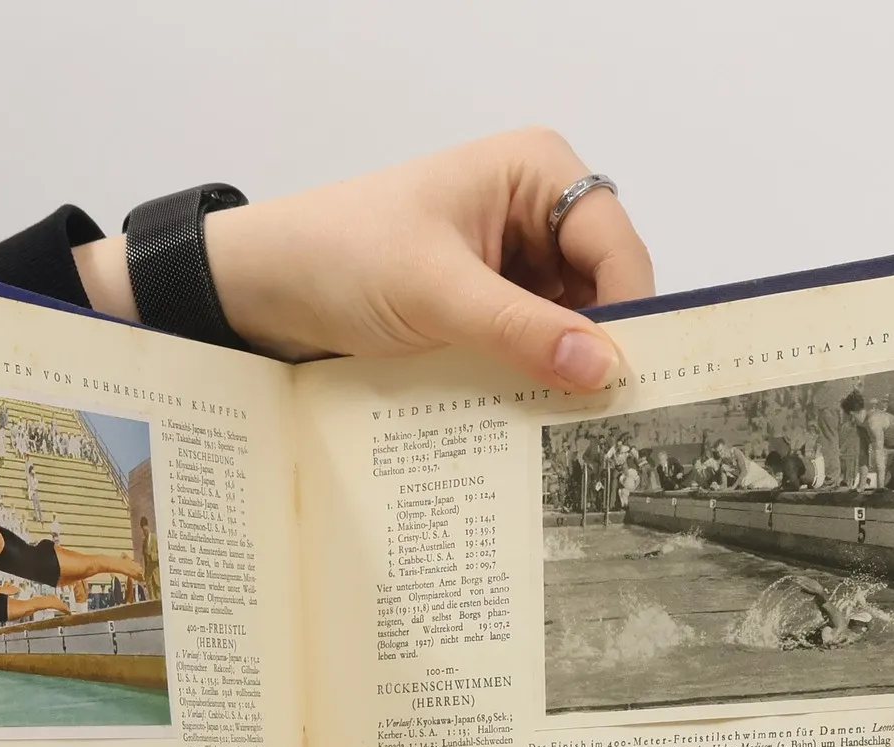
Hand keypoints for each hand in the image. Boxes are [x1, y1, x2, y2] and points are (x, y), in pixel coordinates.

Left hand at [76, 129, 653, 391]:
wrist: (264, 287)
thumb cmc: (339, 257)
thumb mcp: (435, 293)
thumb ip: (521, 329)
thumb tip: (602, 366)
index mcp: (535, 171)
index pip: (615, 244)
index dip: (629, 312)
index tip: (627, 382)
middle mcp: (535, 210)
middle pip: (602, 288)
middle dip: (598, 348)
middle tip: (604, 420)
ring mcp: (513, 261)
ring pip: (570, 326)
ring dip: (563, 372)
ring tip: (566, 427)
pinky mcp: (488, 306)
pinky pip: (531, 348)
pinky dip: (532, 380)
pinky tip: (530, 417)